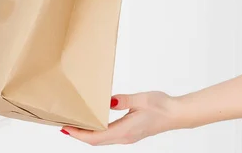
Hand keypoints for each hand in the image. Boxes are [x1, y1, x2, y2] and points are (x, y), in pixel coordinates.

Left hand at [61, 92, 179, 145]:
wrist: (178, 114)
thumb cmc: (161, 106)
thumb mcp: (141, 99)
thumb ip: (124, 100)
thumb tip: (109, 102)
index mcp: (125, 131)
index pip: (96, 137)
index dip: (79, 134)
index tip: (65, 128)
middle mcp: (124, 137)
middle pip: (95, 141)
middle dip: (78, 134)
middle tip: (63, 124)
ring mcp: (127, 137)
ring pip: (101, 140)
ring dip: (87, 134)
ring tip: (74, 123)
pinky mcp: (130, 133)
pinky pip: (108, 136)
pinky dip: (96, 132)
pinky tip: (92, 123)